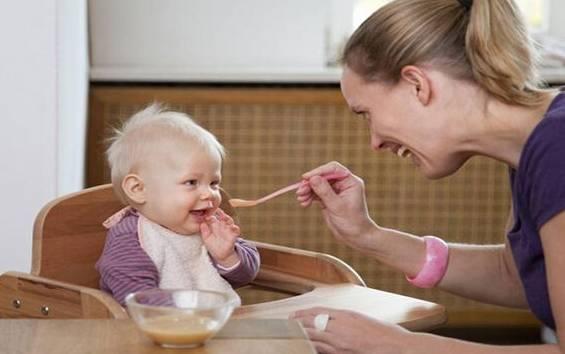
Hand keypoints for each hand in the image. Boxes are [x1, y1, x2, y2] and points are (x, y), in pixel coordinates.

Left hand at [200, 208, 240, 266]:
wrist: (220, 254)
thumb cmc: (213, 244)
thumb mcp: (206, 238)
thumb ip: (204, 231)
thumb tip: (202, 223)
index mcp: (215, 224)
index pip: (213, 216)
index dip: (210, 213)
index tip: (206, 213)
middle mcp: (222, 225)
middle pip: (222, 215)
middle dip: (219, 212)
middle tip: (215, 210)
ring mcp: (228, 229)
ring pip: (229, 220)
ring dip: (227, 218)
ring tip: (223, 216)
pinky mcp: (233, 235)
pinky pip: (236, 229)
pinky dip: (235, 227)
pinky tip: (232, 226)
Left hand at [291, 307, 409, 353]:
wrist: (399, 349)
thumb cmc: (385, 334)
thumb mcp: (362, 319)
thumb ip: (344, 319)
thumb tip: (329, 320)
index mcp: (346, 315)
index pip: (317, 312)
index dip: (303, 313)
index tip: (293, 315)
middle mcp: (341, 328)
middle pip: (311, 324)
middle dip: (297, 324)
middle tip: (287, 325)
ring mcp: (340, 344)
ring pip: (313, 338)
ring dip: (302, 336)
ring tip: (293, 335)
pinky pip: (323, 351)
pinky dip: (314, 347)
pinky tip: (308, 347)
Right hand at [296, 161, 376, 248]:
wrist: (355, 237)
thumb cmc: (352, 222)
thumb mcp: (337, 206)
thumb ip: (325, 192)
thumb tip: (313, 178)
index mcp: (350, 182)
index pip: (333, 169)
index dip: (319, 171)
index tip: (306, 177)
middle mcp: (343, 184)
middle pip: (323, 177)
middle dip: (310, 183)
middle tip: (299, 191)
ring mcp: (335, 192)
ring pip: (317, 185)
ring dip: (307, 191)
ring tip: (300, 199)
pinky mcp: (328, 199)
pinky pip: (316, 194)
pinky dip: (309, 197)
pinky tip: (304, 203)